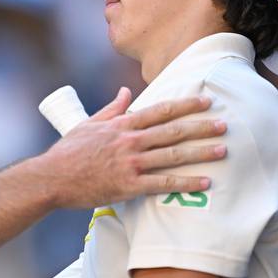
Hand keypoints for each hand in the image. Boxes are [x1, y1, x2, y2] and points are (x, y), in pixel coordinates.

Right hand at [35, 88, 225, 209]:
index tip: (206, 101)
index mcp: (122, 125)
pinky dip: (186, 182)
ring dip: (201, 152)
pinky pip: (163, 183)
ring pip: (173, 155)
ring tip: (222, 151)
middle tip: (225, 124)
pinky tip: (204, 182)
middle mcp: (130, 141)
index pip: (161, 110)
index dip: (186, 104)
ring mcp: (131, 163)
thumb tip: (125, 92)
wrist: (52, 177)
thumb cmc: (68, 151)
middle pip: (173, 130)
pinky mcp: (129, 185)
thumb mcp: (89, 123)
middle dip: (202, 126)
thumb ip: (112, 109)